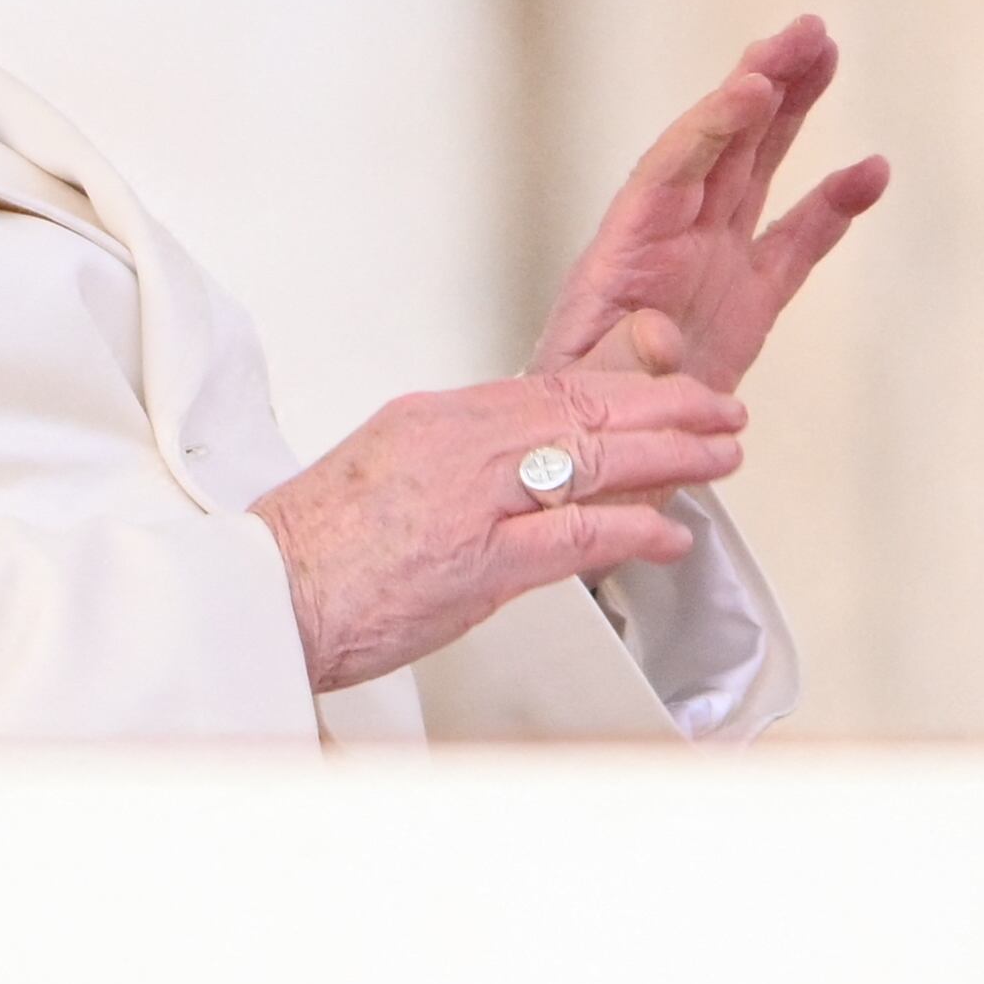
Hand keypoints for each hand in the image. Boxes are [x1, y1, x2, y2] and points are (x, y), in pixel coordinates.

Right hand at [249, 371, 746, 691]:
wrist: (261, 596)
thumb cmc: (313, 552)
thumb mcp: (386, 475)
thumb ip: (456, 470)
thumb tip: (516, 479)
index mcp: (435, 418)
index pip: (550, 388)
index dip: (623, 388)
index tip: (667, 390)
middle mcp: (457, 444)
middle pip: (584, 412)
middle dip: (666, 410)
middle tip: (722, 410)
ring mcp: (469, 500)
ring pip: (592, 461)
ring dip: (670, 458)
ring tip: (721, 457)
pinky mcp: (476, 563)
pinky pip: (572, 537)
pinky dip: (632, 530)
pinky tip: (672, 532)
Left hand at [531, 14, 890, 394]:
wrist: (595, 455)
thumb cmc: (578, 414)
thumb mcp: (588, 389)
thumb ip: (623, 359)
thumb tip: (660, 335)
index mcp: (626, 249)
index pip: (672, 170)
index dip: (712, 125)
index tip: (752, 83)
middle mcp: (671, 237)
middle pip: (720, 143)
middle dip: (760, 83)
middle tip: (806, 29)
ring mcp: (713, 259)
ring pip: (758, 166)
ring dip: (791, 107)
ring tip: (827, 49)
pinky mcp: (750, 296)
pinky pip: (797, 238)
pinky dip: (834, 204)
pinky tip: (873, 169)